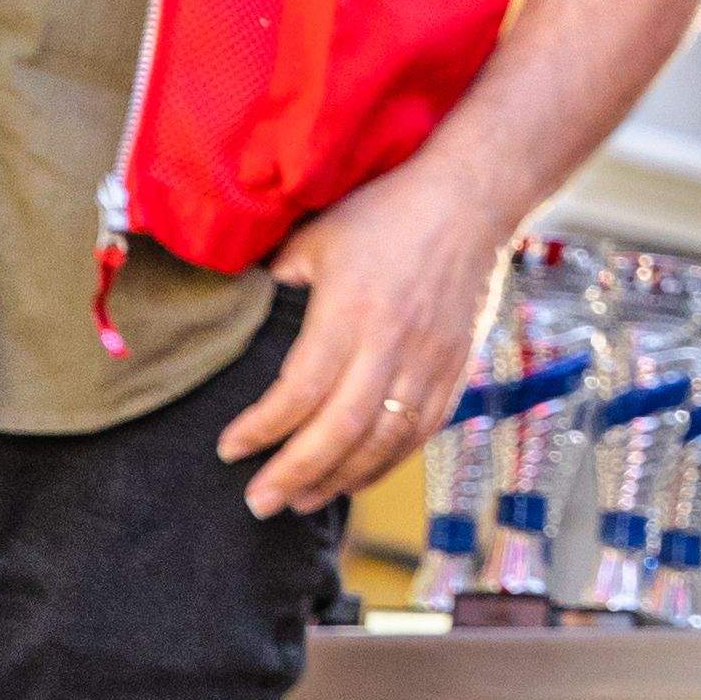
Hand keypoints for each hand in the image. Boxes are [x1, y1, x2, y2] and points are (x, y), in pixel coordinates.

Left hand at [225, 151, 522, 516]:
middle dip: (294, 473)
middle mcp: (393, 343)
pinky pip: (424, 429)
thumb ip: (277, 284)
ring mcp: (432, 359)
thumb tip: (240, 319)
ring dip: (340, 479)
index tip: (228, 449)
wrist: (472, 197)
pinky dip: (389, 462)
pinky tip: (358, 476)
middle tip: (258, 502)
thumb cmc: (386, 212)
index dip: (261, 429)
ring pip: (385, 440)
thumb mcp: (316, 239)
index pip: (300, 391)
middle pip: (341, 429)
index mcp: (351, 311)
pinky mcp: (458, 365)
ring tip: (301, 501)